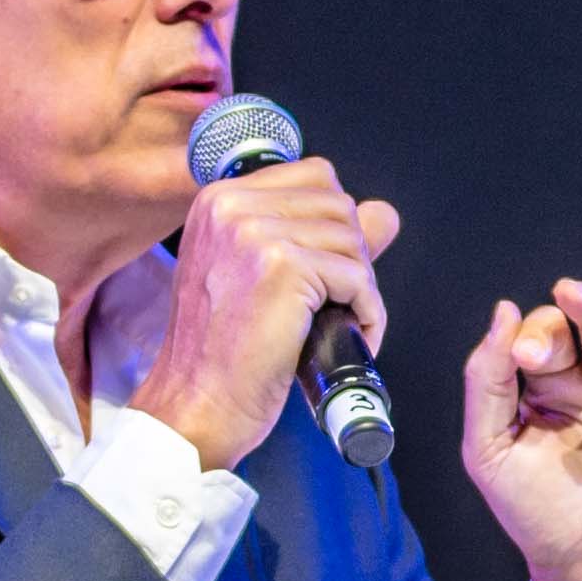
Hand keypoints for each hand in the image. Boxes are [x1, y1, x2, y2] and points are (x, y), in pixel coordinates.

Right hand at [128, 159, 398, 471]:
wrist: (196, 404)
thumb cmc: (221, 353)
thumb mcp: (256, 275)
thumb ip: (314, 236)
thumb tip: (385, 213)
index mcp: (218, 201)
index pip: (315, 175)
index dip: (335, 225)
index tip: (325, 271)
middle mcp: (231, 206)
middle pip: (340, 205)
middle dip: (352, 257)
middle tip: (335, 305)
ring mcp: (255, 234)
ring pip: (353, 240)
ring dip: (361, 288)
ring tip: (338, 324)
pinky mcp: (284, 268)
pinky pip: (358, 278)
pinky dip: (367, 312)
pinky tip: (349, 336)